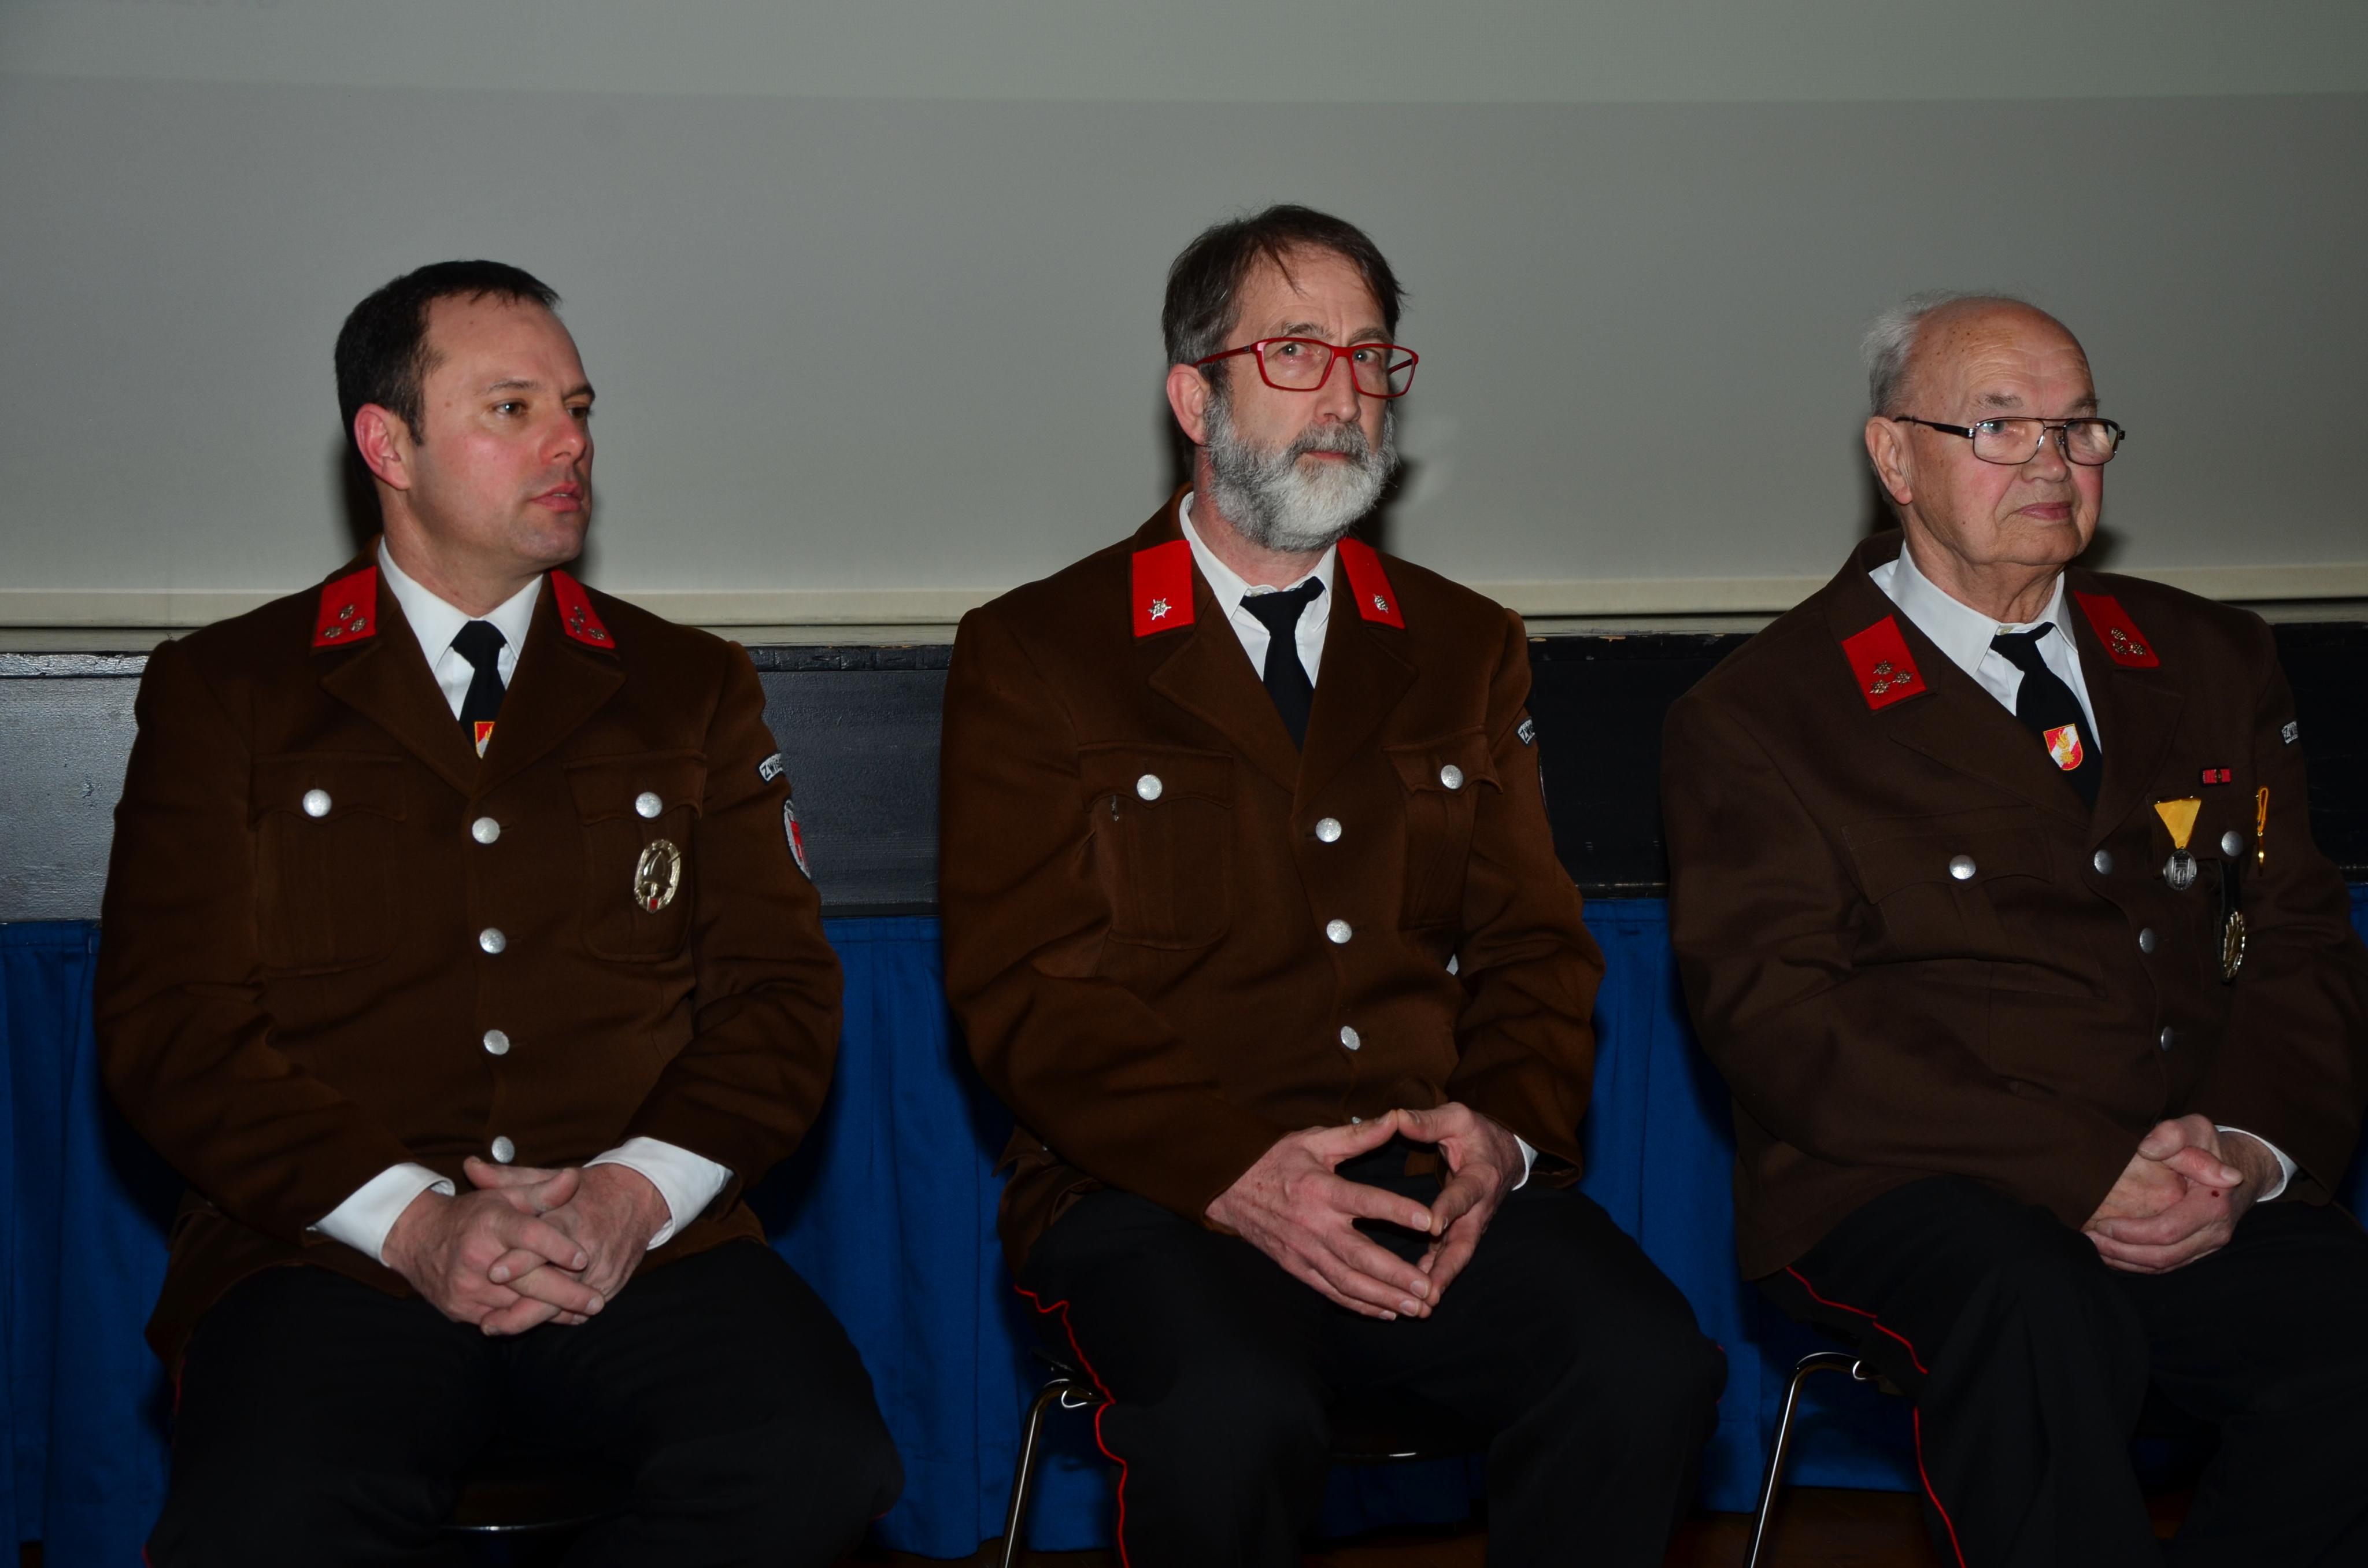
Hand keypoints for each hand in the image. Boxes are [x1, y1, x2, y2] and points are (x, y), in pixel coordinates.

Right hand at [381, 1168, 595, 1333]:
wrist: (419, 1240)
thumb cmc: (474, 1215)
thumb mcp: (506, 1196)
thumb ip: (543, 1192)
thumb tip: (574, 1179)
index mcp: (490, 1222)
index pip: (528, 1236)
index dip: (557, 1247)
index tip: (584, 1258)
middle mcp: (477, 1256)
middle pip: (527, 1280)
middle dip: (566, 1294)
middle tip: (597, 1301)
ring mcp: (467, 1286)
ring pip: (518, 1306)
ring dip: (553, 1312)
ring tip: (585, 1312)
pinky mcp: (461, 1308)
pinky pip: (502, 1320)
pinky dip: (530, 1320)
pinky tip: (556, 1319)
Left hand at [470, 1158, 669, 1332]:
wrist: (638, 1198)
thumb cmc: (585, 1190)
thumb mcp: (548, 1177)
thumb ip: (508, 1178)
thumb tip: (470, 1168)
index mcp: (570, 1218)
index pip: (543, 1240)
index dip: (519, 1260)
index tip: (493, 1272)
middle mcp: (587, 1247)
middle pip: (554, 1284)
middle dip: (521, 1306)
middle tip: (489, 1320)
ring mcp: (601, 1270)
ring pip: (565, 1305)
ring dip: (531, 1319)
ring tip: (497, 1326)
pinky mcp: (610, 1284)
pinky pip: (580, 1308)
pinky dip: (555, 1318)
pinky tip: (528, 1322)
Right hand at [1206, 1111, 1443, 1321]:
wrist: (1228, 1188)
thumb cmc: (1276, 1159)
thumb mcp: (1315, 1140)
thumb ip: (1358, 1135)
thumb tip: (1397, 1118)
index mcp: (1322, 1189)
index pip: (1366, 1202)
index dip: (1399, 1212)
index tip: (1431, 1222)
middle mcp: (1315, 1225)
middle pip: (1360, 1256)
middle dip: (1397, 1275)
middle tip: (1429, 1288)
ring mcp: (1305, 1251)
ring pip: (1348, 1282)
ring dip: (1384, 1298)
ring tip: (1416, 1307)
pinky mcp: (1297, 1268)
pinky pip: (1331, 1292)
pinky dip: (1359, 1305)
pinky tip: (1386, 1312)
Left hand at [1396, 1102, 1523, 1301]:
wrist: (1503, 1152)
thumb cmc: (1476, 1133)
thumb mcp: (1456, 1118)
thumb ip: (1427, 1121)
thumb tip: (1395, 1117)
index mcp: (1479, 1176)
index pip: (1462, 1195)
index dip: (1448, 1209)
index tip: (1432, 1225)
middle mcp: (1479, 1207)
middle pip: (1465, 1243)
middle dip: (1447, 1268)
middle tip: (1429, 1290)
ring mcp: (1472, 1224)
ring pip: (1457, 1257)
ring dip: (1439, 1280)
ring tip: (1419, 1303)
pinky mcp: (1463, 1232)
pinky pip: (1449, 1257)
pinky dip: (1435, 1275)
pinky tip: (1414, 1294)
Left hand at [2082, 1116, 2273, 1273]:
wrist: (2241, 1167)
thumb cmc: (2210, 1146)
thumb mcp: (2195, 1129)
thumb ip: (2172, 1134)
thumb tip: (2149, 1147)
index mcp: (2212, 1205)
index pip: (2167, 1231)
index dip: (2132, 1232)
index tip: (2102, 1223)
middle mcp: (2215, 1232)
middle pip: (2164, 1256)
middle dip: (2122, 1251)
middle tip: (2089, 1238)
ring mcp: (2209, 1245)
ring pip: (2164, 1265)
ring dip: (2126, 1261)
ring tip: (2095, 1246)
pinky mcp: (2200, 1250)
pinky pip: (2169, 1265)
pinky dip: (2138, 1263)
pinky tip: (2113, 1253)